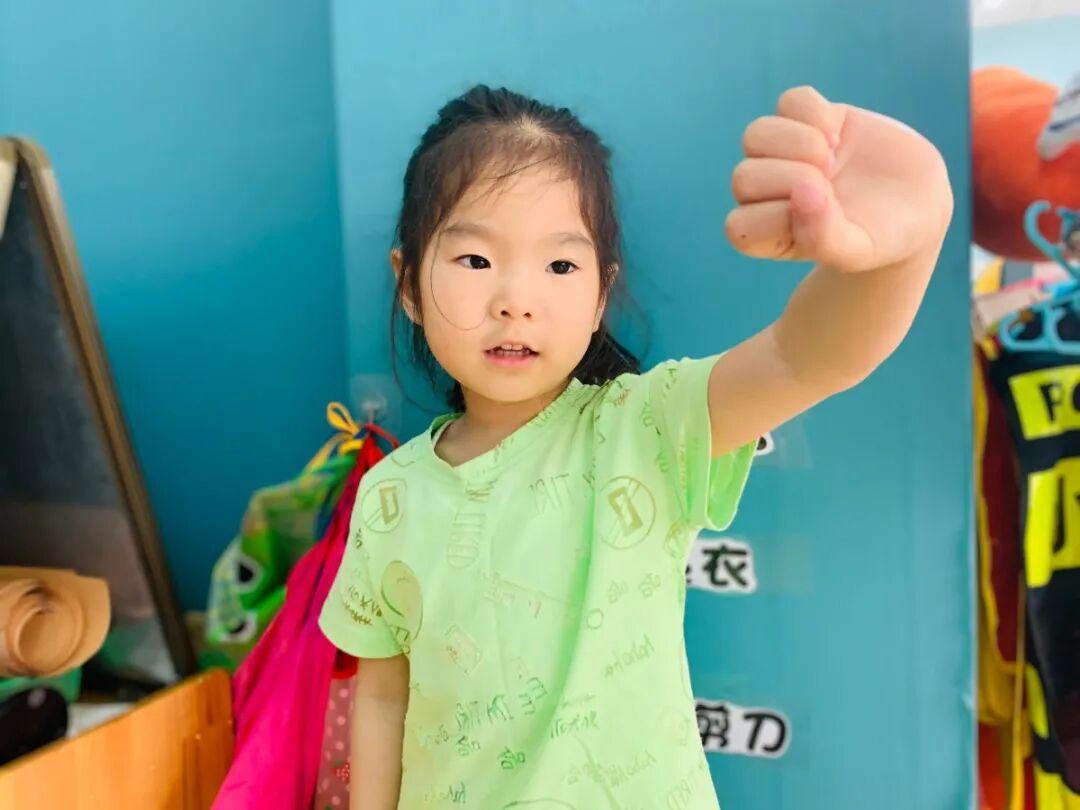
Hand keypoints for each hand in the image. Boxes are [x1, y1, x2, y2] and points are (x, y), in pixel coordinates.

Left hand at [726, 86, 952, 272]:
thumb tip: (802, 194)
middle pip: (744, 177)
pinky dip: (815, 114)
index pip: (740, 225)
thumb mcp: (857, 252)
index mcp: (766, 234)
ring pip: (756, 134)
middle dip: (792, 179)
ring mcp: (785, 153)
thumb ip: (825, 237)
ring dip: (796, 143)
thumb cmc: (880, 239)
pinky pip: (791, 101)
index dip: (780, 217)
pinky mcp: (811, 119)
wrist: (917, 205)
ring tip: (829, 158)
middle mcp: (766, 193)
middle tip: (829, 187)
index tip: (822, 219)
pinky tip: (838, 136)